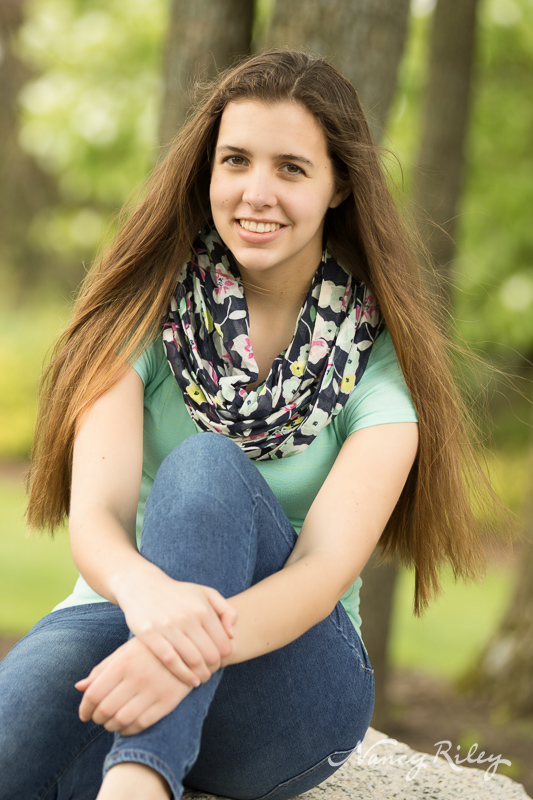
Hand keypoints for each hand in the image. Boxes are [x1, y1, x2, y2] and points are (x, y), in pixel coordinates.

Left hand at [75, 637, 191, 734]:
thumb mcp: (125, 652)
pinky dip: (128, 730)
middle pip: (105, 710)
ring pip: (121, 720)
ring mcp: (153, 690)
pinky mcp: (167, 702)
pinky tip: (126, 725)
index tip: (84, 713)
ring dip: (111, 727)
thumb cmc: (150, 649)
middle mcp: (137, 677)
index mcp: (123, 662)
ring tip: (111, 722)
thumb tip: (79, 687)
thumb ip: (102, 669)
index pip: (94, 694)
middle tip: (98, 718)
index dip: (84, 708)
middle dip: (97, 719)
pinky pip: (141, 724)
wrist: (189, 648)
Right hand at [114, 564, 237, 687]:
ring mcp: (168, 626)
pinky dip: (183, 675)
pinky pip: (171, 660)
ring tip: (202, 678)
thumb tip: (231, 634)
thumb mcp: (205, 593)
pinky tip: (190, 681)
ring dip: (201, 674)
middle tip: (211, 672)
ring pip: (192, 660)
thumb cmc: (178, 593)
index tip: (222, 662)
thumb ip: (226, 610)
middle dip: (214, 668)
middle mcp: (187, 617)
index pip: (223, 642)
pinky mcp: (150, 635)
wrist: (142, 585)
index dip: (226, 657)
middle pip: (209, 654)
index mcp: (202, 608)